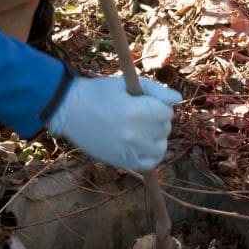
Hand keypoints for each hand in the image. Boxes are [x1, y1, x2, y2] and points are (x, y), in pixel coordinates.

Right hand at [48, 76, 180, 169]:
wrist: (70, 109)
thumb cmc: (99, 92)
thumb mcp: (127, 84)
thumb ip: (156, 90)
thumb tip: (178, 99)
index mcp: (136, 111)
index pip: (167, 112)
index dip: (159, 105)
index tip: (146, 102)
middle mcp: (134, 133)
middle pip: (165, 129)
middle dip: (157, 120)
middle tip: (140, 114)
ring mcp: (127, 149)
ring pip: (160, 147)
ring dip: (156, 138)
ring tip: (142, 130)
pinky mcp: (121, 160)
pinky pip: (149, 164)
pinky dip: (151, 155)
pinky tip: (143, 146)